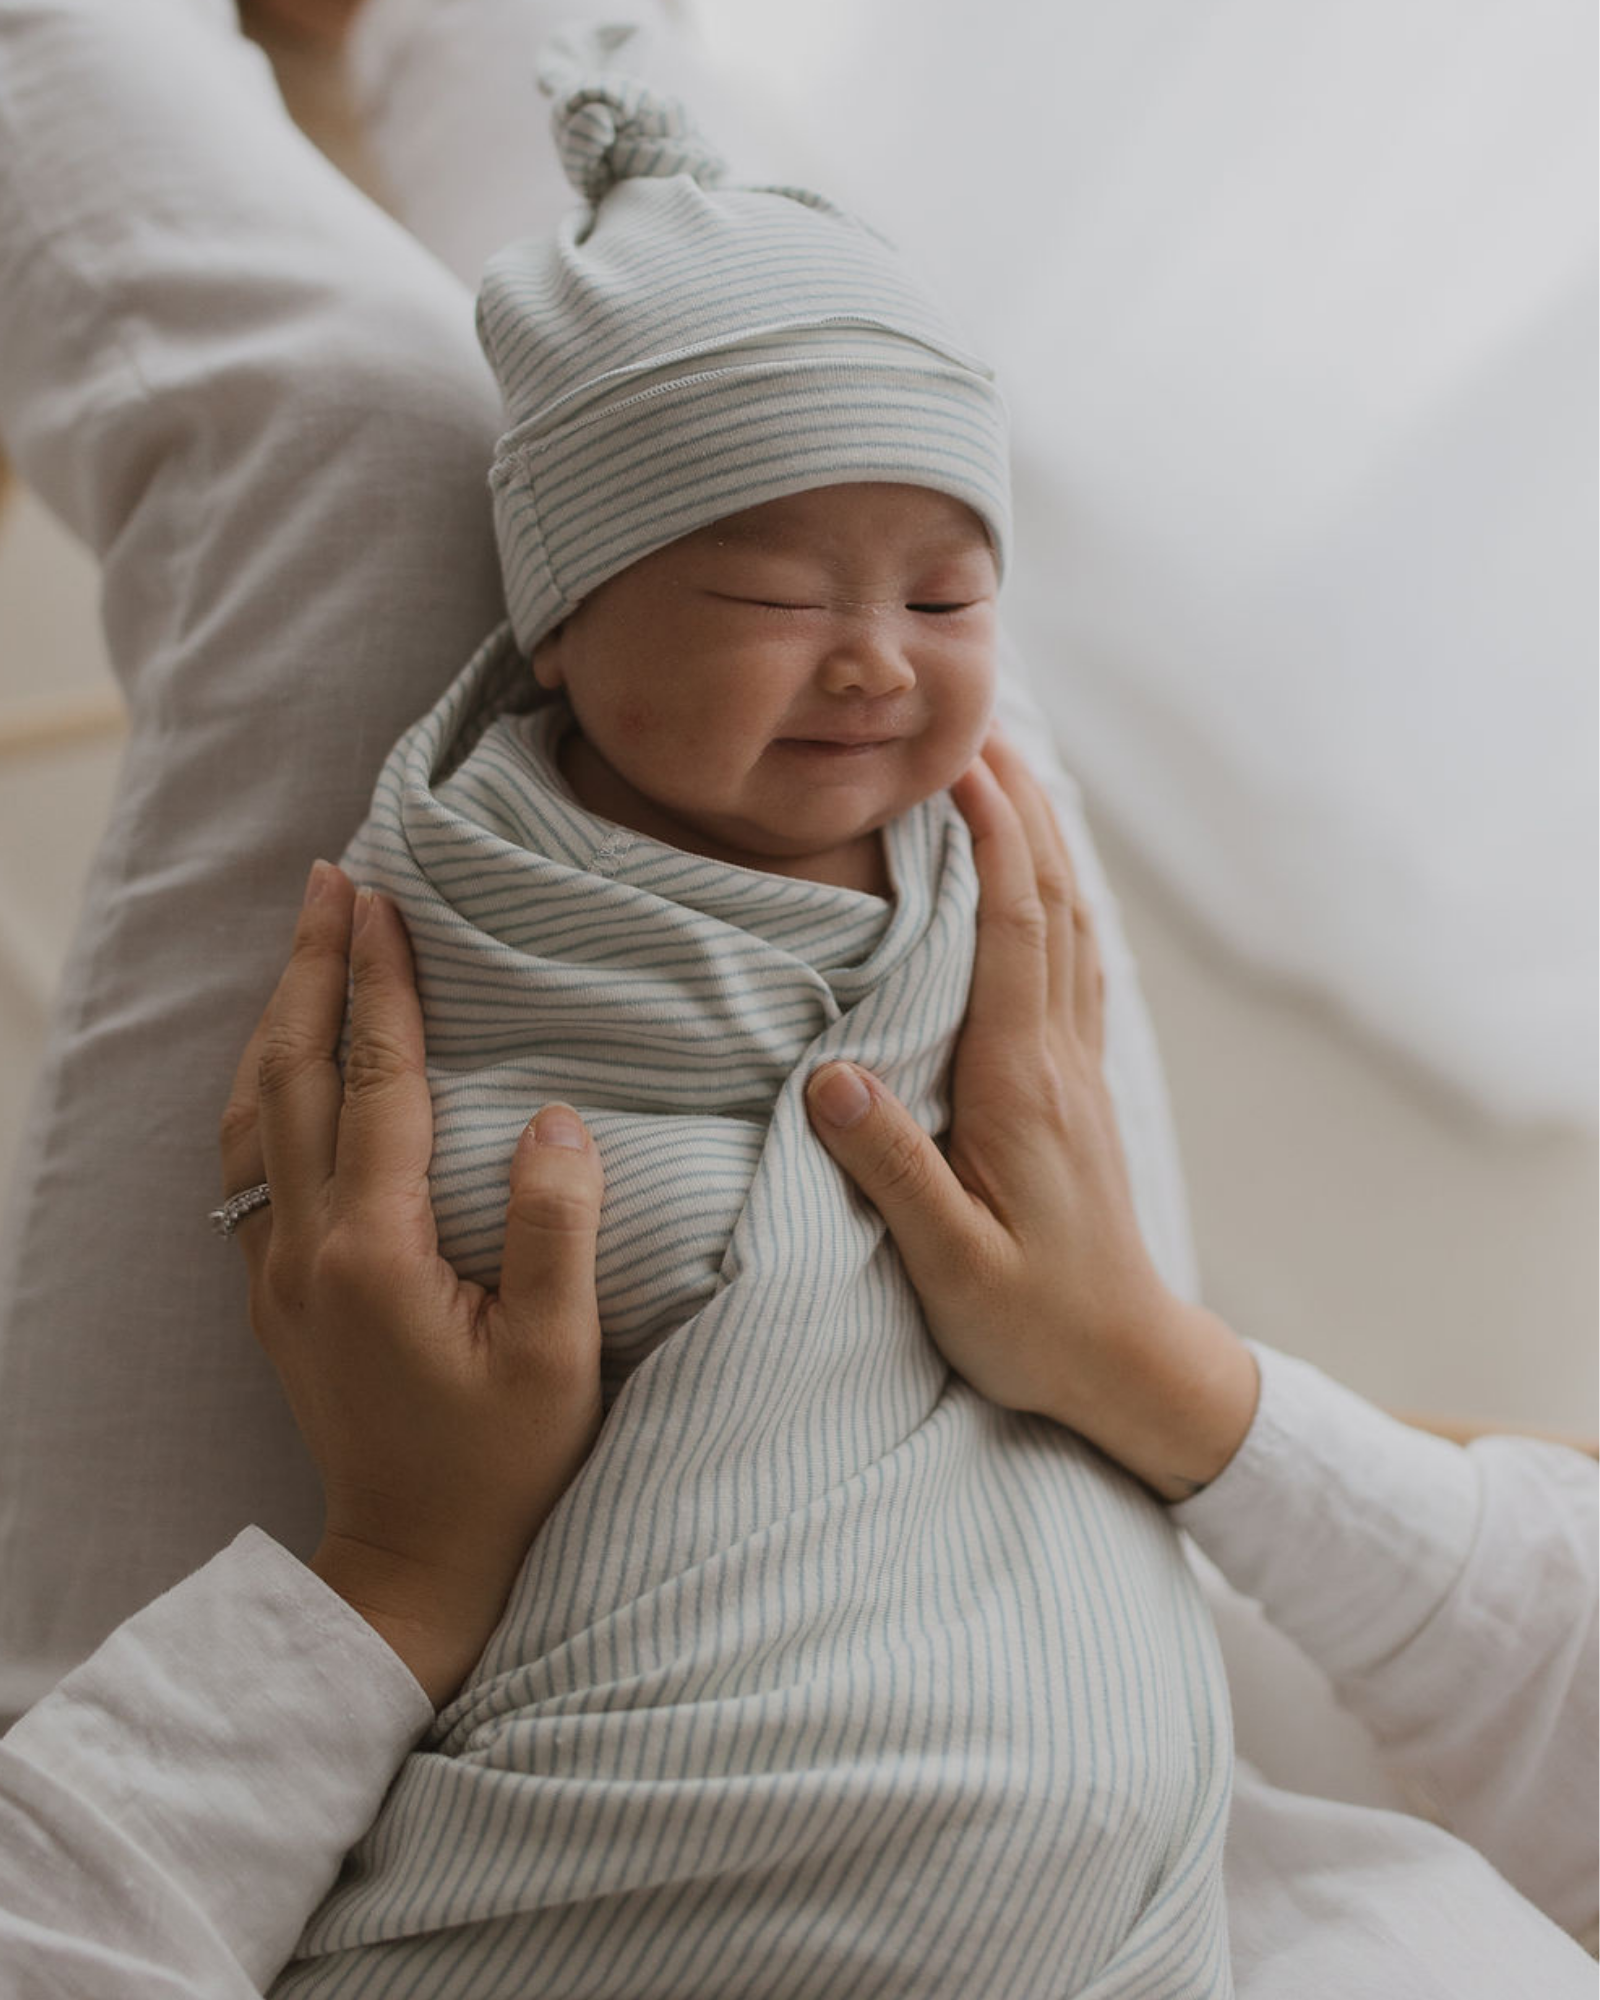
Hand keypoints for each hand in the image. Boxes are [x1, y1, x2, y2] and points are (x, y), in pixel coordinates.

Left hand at [219, 862, 604, 1702]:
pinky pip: (247, 1161)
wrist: (413, 1562)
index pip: (378, 1082)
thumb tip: (556, 1118)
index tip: (385, 901)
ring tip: (305, 944)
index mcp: (377, 1249)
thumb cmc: (502, 1464)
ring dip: (278, 1018)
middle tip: (331, 880)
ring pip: (254, 1111)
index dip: (382, 984)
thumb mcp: (559, 1357)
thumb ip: (556, 1229)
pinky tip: (281, 1060)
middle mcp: (307, 1246)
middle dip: (313, 968)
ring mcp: (277, 1268)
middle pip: (296, 1073)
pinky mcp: (272, 1291)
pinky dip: (261, 1085)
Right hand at [804, 732, 1257, 1500]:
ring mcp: (1076, 1068)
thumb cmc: (1034, 1323)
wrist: (1129, 1366)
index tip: (955, 759)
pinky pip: (1076, 962)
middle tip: (976, 724)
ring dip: (1044, 838)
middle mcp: (1058, 1057)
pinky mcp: (1076, 1087)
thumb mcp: (951, 1264)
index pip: (1010, 929)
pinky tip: (1040, 877)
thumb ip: (892, 1170)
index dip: (989, 837)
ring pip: (1072, 922)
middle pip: (1051, 900)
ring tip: (1006, 771)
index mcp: (1022, 1084)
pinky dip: (1058, 895)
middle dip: (1018, 806)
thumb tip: (827, 1077)